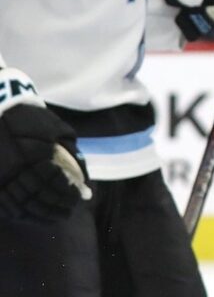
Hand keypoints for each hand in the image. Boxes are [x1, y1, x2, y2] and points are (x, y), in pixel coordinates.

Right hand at [0, 68, 89, 221]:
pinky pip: (2, 204)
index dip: (67, 195)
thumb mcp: (58, 129)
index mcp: (36, 155)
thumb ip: (72, 153)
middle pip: (37, 198)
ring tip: (52, 219)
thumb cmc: (32, 117)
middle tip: (66, 214)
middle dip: (54, 209)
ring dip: (37, 215)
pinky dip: (17, 213)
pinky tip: (28, 215)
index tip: (77, 200)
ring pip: (18, 205)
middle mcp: (16, 169)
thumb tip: (83, 179)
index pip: (55, 184)